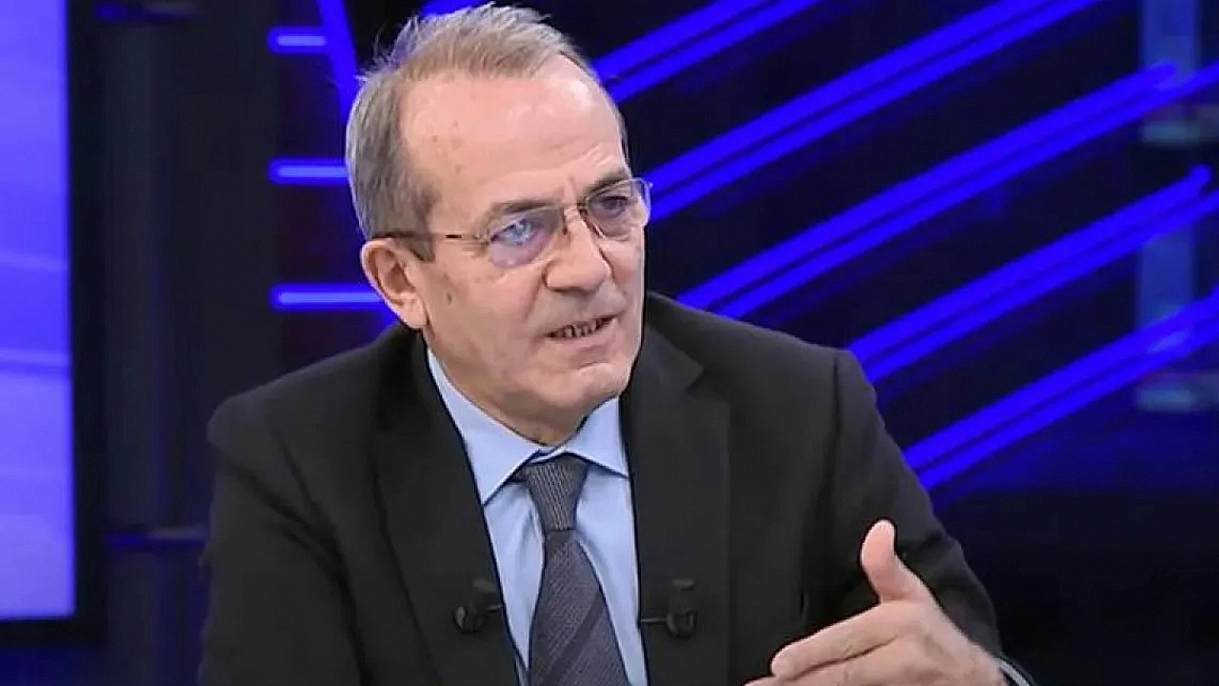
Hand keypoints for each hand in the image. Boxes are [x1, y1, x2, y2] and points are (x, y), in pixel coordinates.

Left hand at [746, 520, 1004, 685]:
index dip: (811, 655)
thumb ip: (886, 567)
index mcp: (897, 627)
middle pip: (842, 675)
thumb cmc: (934, 632)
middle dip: (802, 681)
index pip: (846, 643)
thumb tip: (878, 527)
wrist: (975, 681)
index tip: (778, 664)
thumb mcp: (914, 595)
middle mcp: (898, 661)